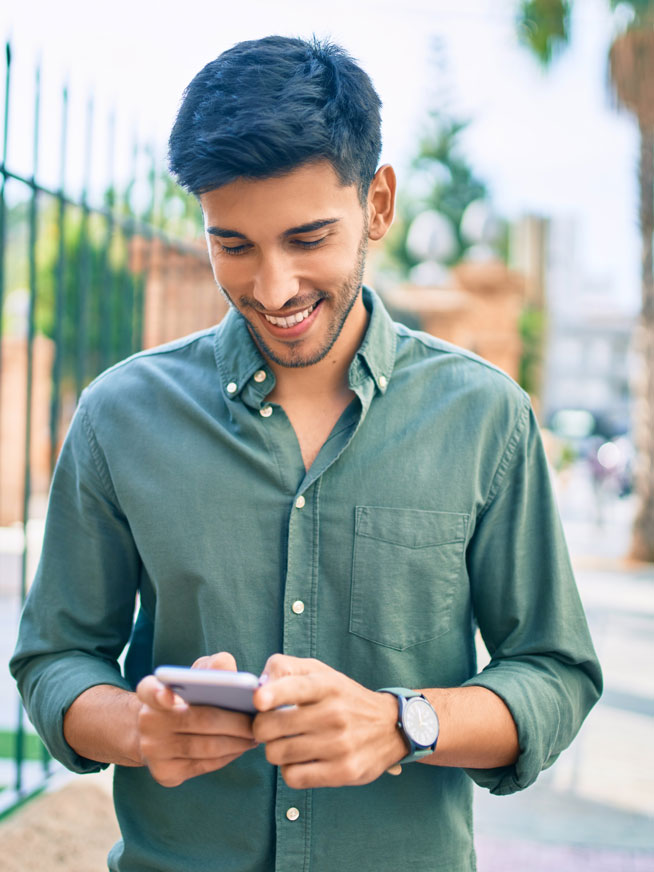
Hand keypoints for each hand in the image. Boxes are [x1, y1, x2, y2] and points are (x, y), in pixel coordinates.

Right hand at [136, 652, 257, 786]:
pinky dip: (228, 756)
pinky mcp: (165, 773)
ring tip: (256, 734)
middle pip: (199, 719)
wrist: (158, 734)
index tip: (169, 696)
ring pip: (206, 746)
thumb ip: (211, 666)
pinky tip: (241, 747)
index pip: (149, 690)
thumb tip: (228, 668)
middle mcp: (147, 721)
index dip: (158, 693)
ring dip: (237, 741)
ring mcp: (153, 750)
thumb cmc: (185, 698)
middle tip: (258, 720)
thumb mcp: (195, 676)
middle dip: (235, 721)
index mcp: (151, 691)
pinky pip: (205, 765)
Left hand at [252, 654, 405, 788]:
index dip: (273, 694)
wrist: (389, 726)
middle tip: (270, 727)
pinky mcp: (343, 772)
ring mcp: (340, 744)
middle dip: (262, 728)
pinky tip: (301, 760)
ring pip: (277, 753)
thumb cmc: (342, 697)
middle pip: (272, 727)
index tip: (258, 700)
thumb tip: (257, 687)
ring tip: (288, 743)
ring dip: (275, 750)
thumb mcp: (320, 672)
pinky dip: (290, 770)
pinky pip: (293, 777)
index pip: (296, 687)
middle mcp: (334, 713)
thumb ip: (285, 669)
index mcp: (327, 685)